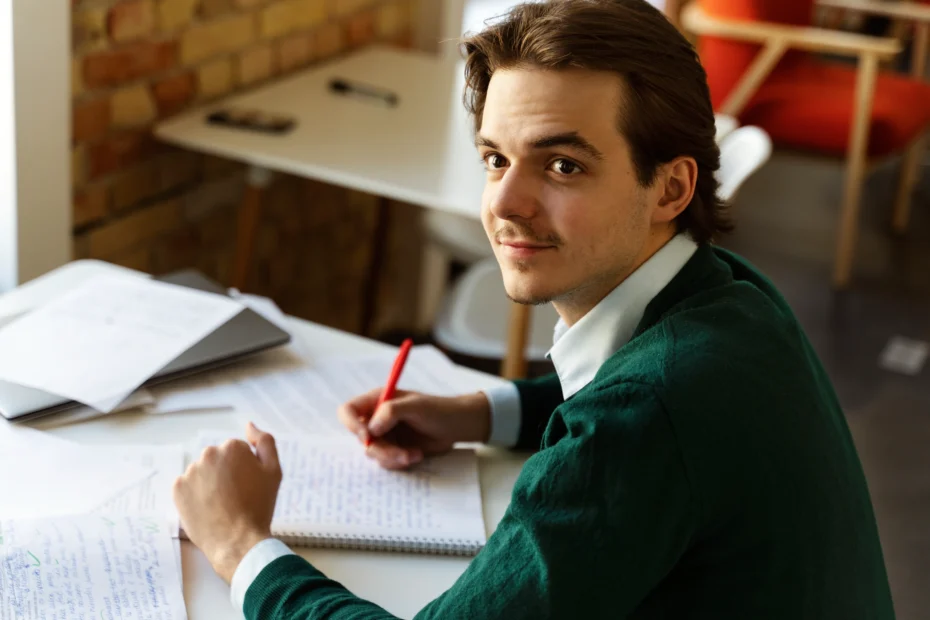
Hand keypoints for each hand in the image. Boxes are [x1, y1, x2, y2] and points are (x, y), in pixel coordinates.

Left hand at [172, 422, 282, 583]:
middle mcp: (208, 454)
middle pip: (218, 460)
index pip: (237, 452)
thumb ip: (264, 442)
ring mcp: (190, 472)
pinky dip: (195, 494)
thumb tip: (249, 425)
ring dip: (210, 483)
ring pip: (202, 473)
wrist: (237, 541)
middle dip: (225, 473)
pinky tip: (207, 508)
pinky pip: (188, 486)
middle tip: (236, 496)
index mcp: (231, 447)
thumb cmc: (259, 506)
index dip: (245, 469)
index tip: (249, 486)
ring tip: (221, 505)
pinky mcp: (177, 489)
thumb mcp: (274, 471)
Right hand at [338, 389, 490, 469]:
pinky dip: (400, 462)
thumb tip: (371, 427)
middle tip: (401, 453)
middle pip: (360, 439)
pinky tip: (416, 455)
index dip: (351, 424)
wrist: (457, 426)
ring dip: (393, 457)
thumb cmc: (438, 409)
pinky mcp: (394, 450)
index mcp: (377, 401)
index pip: (348, 411)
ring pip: (373, 454)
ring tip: (414, 454)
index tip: (366, 437)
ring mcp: (385, 435)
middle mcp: (377, 418)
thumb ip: (391, 411)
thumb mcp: (416, 406)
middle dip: (380, 449)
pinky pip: (386, 462)